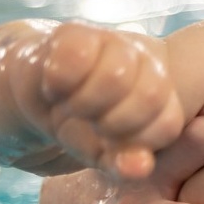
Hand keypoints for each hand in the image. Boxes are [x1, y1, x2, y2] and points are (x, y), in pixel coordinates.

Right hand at [17, 21, 183, 179]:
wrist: (36, 90)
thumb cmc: (78, 126)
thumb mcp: (101, 153)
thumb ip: (122, 162)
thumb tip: (139, 169)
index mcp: (161, 98)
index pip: (167, 124)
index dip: (136, 142)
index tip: (108, 145)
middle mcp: (147, 65)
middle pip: (151, 96)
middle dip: (113, 123)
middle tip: (88, 124)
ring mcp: (115, 44)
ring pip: (117, 76)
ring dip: (84, 103)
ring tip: (68, 107)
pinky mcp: (77, 33)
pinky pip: (75, 57)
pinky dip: (59, 82)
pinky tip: (53, 88)